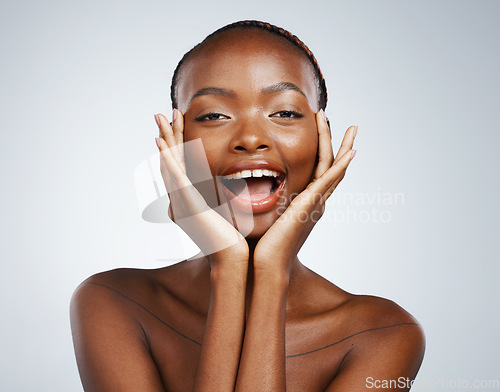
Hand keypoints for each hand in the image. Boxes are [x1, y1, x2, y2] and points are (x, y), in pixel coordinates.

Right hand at [155, 110, 248, 265]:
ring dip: (165, 138)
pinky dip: (166, 157)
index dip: (177, 144)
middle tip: (162, 113)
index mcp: (188, 200)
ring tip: (161, 116)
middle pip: (171, 160)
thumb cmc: (233, 241)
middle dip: (167, 135)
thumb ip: (224, 199)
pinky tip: (160, 141)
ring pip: (170, 162)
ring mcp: (181, 202)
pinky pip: (175, 176)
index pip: (181, 166)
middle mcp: (180, 200)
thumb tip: (233, 188)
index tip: (178, 124)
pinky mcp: (188, 205)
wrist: (232, 260)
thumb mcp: (226, 214)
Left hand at [253, 110, 356, 275]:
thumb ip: (259, 200)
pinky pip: (331, 180)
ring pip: (334, 168)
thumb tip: (240, 188)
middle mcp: (315, 201)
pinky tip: (352, 151)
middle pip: (330, 165)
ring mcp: (316, 202)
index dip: (321, 149)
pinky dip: (342, 165)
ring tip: (350, 128)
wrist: (264, 263)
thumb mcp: (263, 215)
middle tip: (333, 120)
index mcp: (305, 202)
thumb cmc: (260, 243)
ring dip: (342, 146)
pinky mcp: (312, 204)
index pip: (318, 170)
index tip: (318, 129)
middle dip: (335, 142)